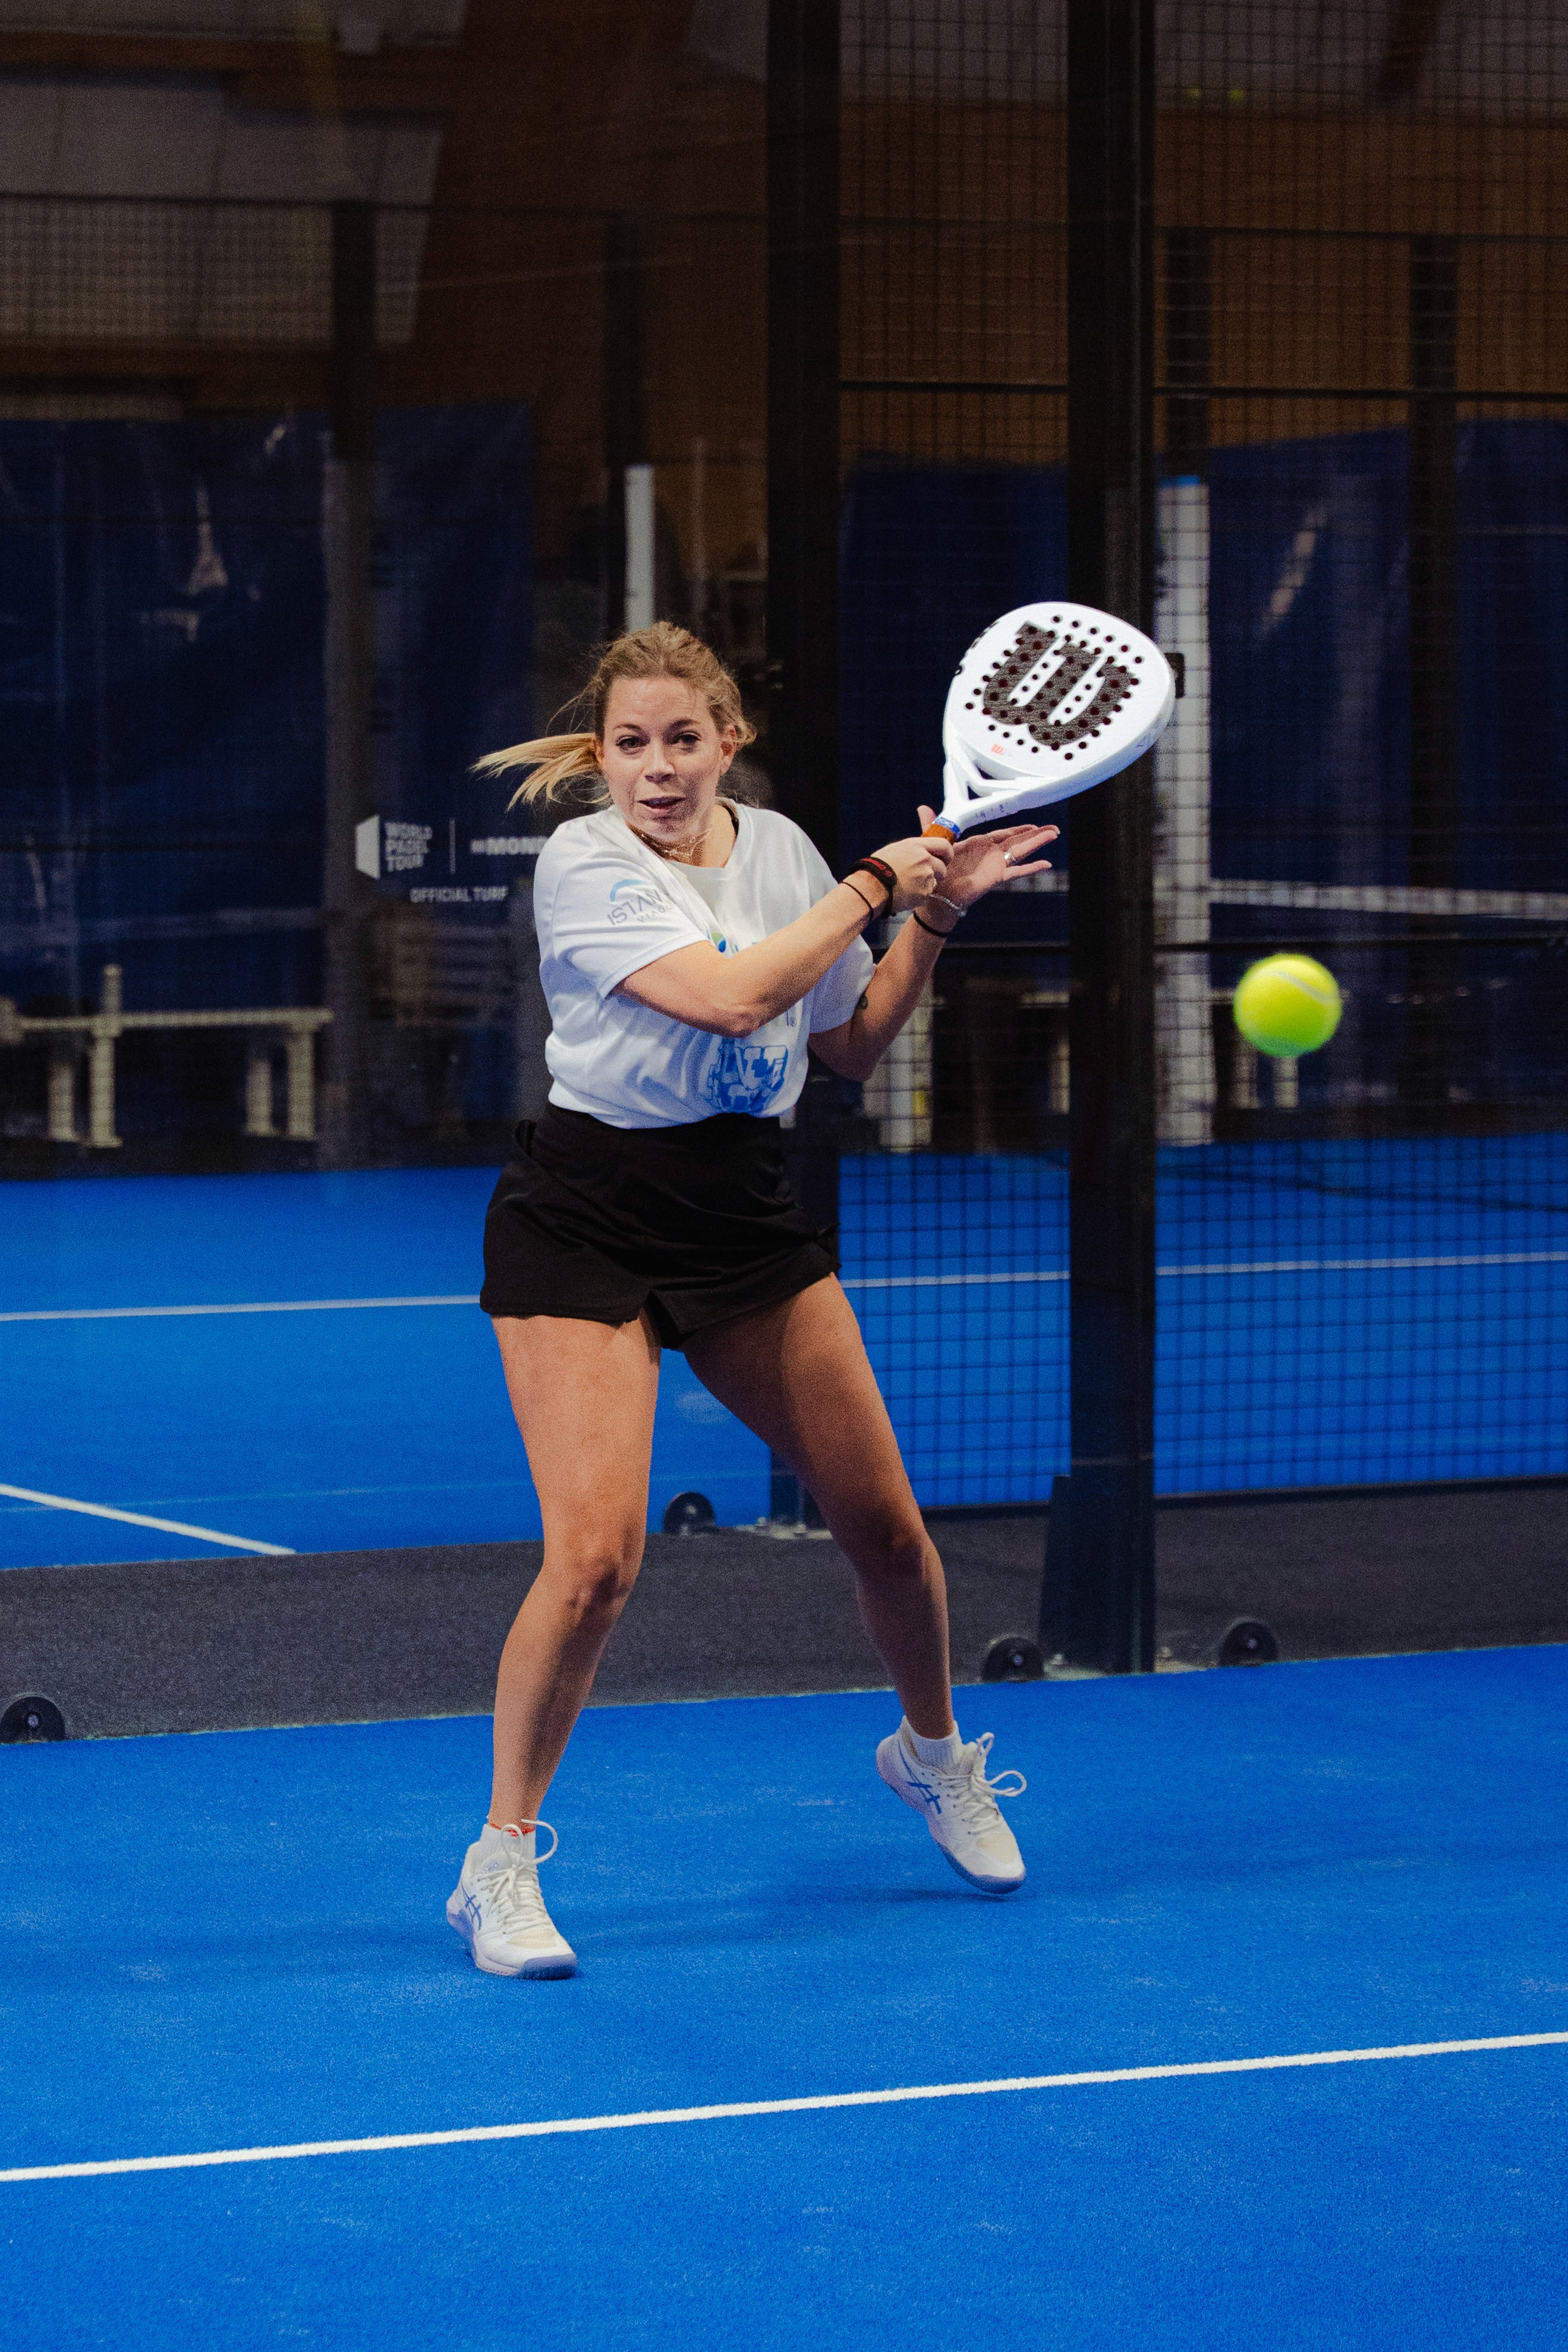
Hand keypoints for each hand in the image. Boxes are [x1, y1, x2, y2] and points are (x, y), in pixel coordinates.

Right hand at [868, 832, 954, 913]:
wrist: (871, 886)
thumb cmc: (878, 867)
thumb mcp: (897, 848)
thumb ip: (915, 849)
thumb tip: (925, 850)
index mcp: (918, 846)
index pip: (945, 846)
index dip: (947, 854)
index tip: (944, 859)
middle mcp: (925, 860)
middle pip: (943, 868)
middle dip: (936, 873)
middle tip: (922, 876)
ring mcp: (926, 877)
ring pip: (935, 882)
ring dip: (926, 884)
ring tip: (909, 885)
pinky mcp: (924, 893)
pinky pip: (927, 894)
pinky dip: (919, 895)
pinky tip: (906, 893)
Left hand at [917, 810, 1057, 910]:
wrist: (936, 893)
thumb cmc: (937, 870)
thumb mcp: (935, 842)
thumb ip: (932, 824)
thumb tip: (922, 808)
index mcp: (978, 844)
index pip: (1003, 833)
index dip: (1018, 828)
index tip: (1033, 824)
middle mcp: (990, 854)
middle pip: (1017, 841)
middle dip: (1034, 834)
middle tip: (1053, 829)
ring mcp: (995, 865)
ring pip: (1021, 851)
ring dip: (1037, 843)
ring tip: (1054, 835)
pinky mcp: (996, 876)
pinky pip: (1017, 871)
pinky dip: (1031, 868)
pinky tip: (1046, 865)